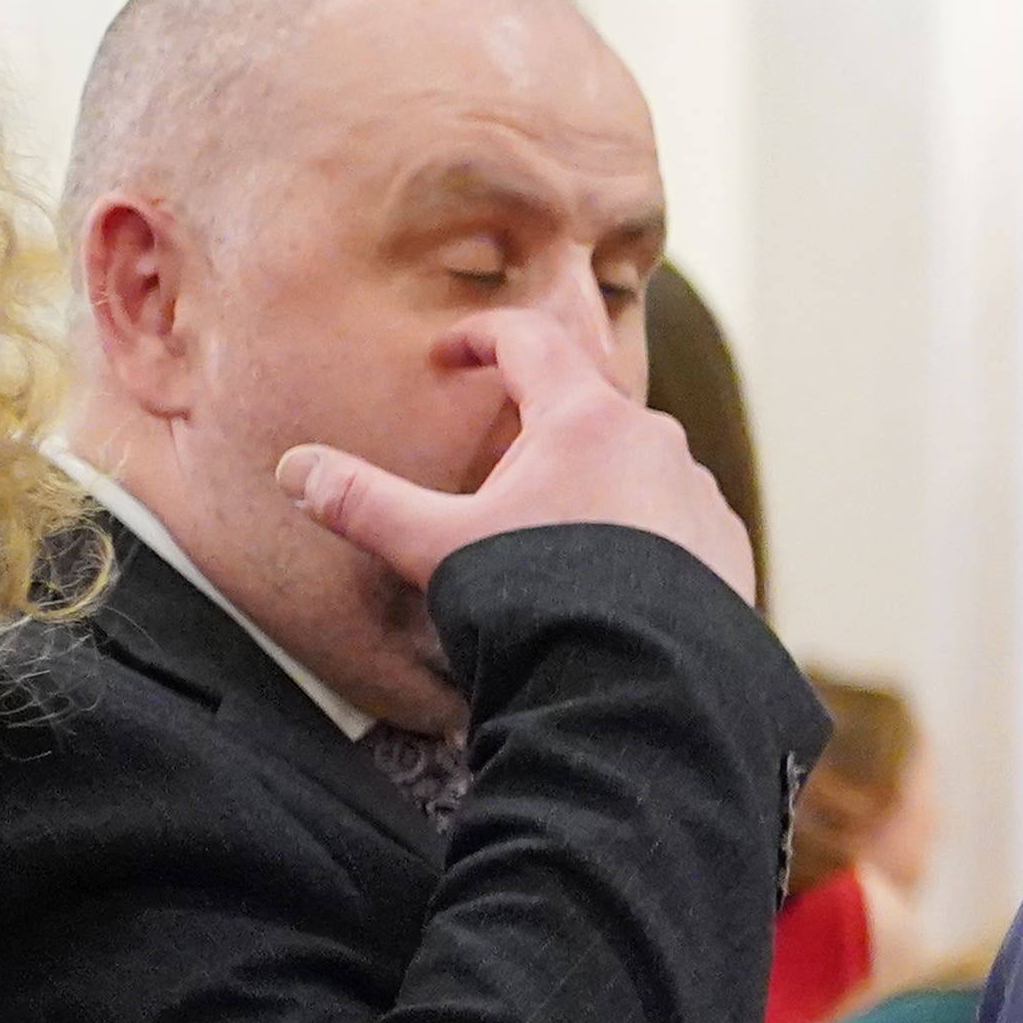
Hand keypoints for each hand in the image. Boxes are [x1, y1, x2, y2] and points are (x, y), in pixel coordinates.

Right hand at [281, 305, 753, 603]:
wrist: (645, 685)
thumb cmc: (540, 605)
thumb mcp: (438, 549)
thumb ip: (366, 504)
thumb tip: (295, 470)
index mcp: (584, 419)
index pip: (529, 340)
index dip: (482, 338)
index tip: (452, 356)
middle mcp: (654, 441)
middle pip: (588, 401)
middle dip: (540, 419)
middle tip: (499, 455)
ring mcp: (699, 492)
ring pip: (638, 461)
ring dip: (596, 477)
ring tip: (555, 524)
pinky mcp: (727, 544)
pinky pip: (676, 515)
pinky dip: (641, 526)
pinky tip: (612, 571)